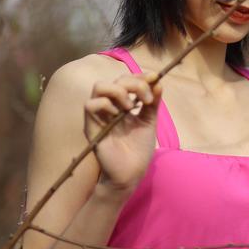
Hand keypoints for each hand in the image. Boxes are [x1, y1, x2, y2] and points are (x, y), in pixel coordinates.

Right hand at [84, 73, 162, 191]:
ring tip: (131, 107)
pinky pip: (90, 105)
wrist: (132, 173)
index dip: (139, 76)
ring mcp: (99, 115)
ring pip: (99, 86)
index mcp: (122, 104)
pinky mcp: (91, 126)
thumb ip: (153, 102)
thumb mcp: (149, 122)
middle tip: (146, 100)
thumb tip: (158, 81)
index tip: (154, 78)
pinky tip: (118, 115)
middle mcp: (109, 106)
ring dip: (119, 91)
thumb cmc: (139, 149)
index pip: (126, 79)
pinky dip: (106, 104)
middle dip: (134, 84)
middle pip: (115, 79)